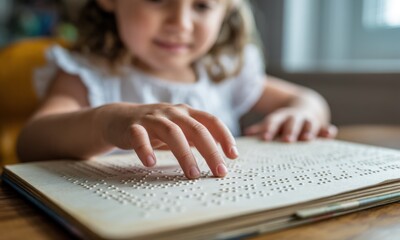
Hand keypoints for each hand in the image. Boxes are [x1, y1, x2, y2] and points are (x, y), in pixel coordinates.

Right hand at [97, 103, 237, 178]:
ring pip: (172, 132)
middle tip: (220, 172)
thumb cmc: (156, 127)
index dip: (224, 136)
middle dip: (210, 151)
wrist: (119, 118)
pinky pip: (139, 136)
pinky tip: (151, 163)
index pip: (211, 121)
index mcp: (186, 113)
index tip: (233, 155)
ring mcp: (152, 118)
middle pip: (196, 129)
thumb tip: (222, 153)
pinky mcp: (132, 126)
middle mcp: (172, 113)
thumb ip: (197, 136)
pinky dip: (146, 149)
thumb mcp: (180, 128)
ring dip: (185, 155)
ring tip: (193, 175)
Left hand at [244, 107, 336, 141]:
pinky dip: (327, 131)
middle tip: (286, 140)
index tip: (265, 138)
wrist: (305, 105)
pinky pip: (325, 128)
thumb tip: (246, 134)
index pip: (273, 121)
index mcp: (280, 117)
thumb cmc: (284, 120)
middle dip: (289, 130)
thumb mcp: (273, 122)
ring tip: (307, 139)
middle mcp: (294, 117)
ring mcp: (308, 120)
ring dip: (308, 130)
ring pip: (309, 124)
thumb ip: (261, 128)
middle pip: (291, 122)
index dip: (269, 129)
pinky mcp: (320, 125)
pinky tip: (330, 134)